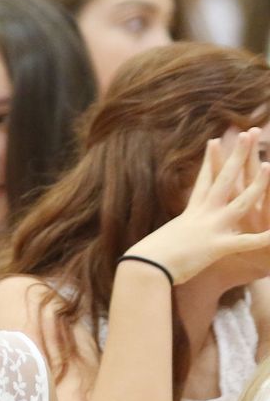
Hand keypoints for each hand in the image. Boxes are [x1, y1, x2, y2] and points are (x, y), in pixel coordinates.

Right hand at [125, 133, 269, 285]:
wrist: (144, 267)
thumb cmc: (147, 258)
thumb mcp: (163, 239)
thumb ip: (174, 234)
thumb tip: (167, 237)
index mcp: (191, 212)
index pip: (204, 181)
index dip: (210, 160)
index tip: (215, 141)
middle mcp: (203, 214)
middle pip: (224, 180)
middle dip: (237, 156)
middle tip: (246, 134)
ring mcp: (211, 228)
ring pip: (240, 203)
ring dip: (257, 185)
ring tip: (269, 165)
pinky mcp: (216, 247)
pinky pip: (245, 242)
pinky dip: (264, 239)